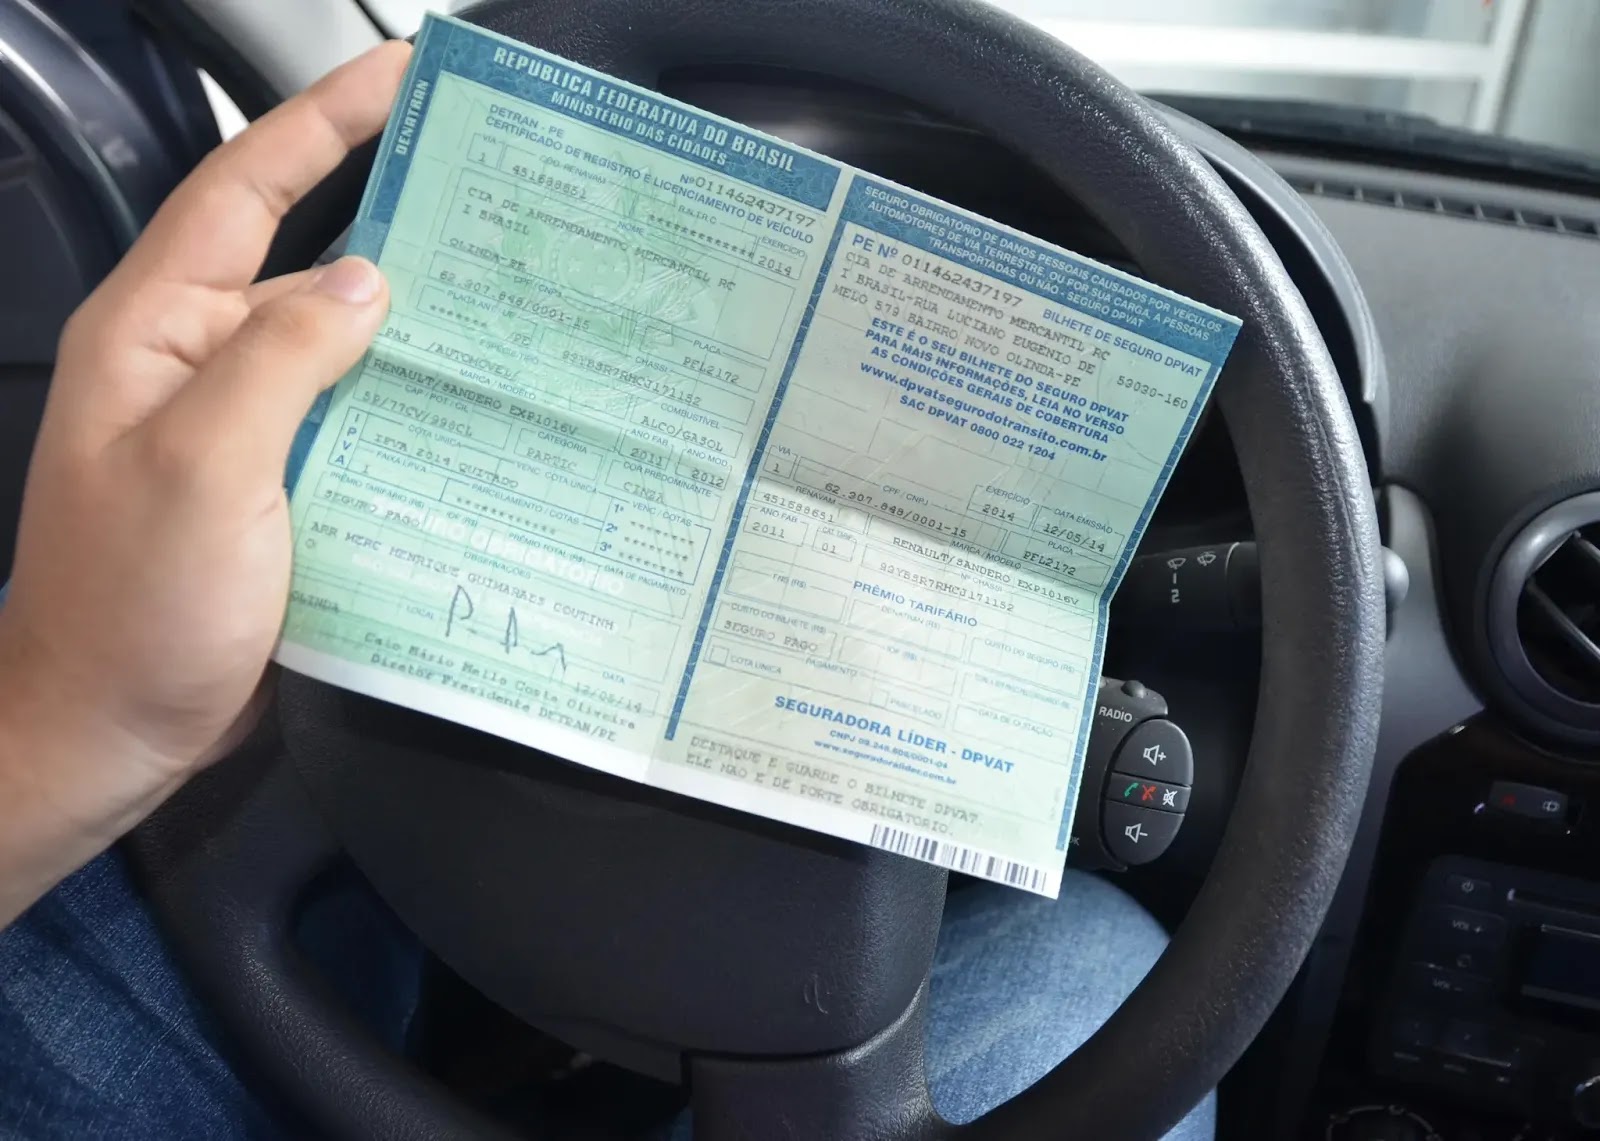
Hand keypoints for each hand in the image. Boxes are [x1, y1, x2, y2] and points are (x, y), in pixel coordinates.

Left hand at [0, 40, 411, 923]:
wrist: (110, 730)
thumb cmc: (132, 610)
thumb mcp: (204, 466)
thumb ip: (281, 358)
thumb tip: (364, 279)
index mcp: (157, 332)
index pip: (244, 189)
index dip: (324, 121)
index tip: (403, 75)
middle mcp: (198, 364)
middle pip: (305, 258)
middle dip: (394, 214)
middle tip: (490, 191)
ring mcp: (240, 427)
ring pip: (339, 343)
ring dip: (414, 319)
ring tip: (509, 298)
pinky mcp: (279, 485)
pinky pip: (352, 418)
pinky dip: (408, 403)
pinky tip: (472, 409)